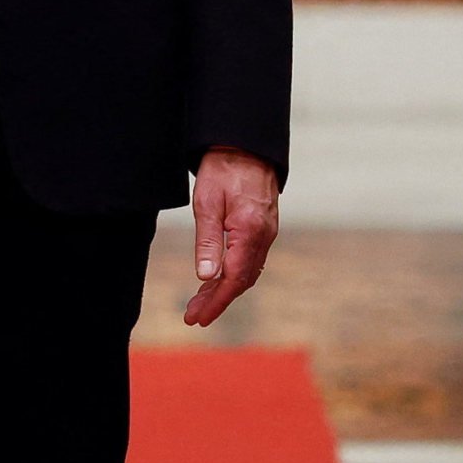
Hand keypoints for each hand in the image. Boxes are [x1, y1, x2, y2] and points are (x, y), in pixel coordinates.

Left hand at [183, 147, 279, 326]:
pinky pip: (251, 259)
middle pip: (242, 280)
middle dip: (217, 300)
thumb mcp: (206, 203)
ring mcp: (267, 231)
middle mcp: (264, 235)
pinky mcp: (264, 227)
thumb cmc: (222, 169)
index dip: (216, 301)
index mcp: (249, 230)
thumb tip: (205, 276)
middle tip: (194, 315)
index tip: (199, 317)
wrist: (245, 145)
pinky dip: (234, 274)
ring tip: (200, 301)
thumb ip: (207, 241)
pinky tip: (217, 278)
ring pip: (247, 271)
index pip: (234, 277)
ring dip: (224, 289)